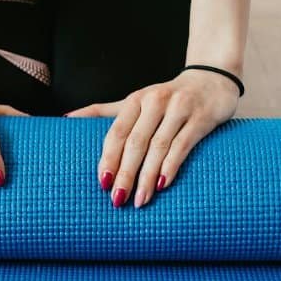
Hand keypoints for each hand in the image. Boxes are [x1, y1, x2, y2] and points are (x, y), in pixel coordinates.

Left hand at [66, 69, 239, 207]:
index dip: (108, 158)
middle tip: (117, 199)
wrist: (213, 80)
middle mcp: (156, 101)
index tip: (101, 183)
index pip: (117, 132)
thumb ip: (104, 111)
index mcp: (136, 100)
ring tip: (140, 200)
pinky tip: (162, 184)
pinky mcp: (201, 118)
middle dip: (125, 173)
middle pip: (135, 142)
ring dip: (147, 176)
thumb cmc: (168, 97)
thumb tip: (67, 118)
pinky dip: (171, 166)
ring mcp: (180, 109)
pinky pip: (183, 145)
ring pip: (158, 146)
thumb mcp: (136, 101)